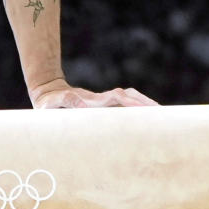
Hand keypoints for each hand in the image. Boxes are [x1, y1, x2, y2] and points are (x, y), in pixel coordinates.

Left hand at [30, 82, 159, 109]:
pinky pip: (123, 105)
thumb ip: (63, 102)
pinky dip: (136, 107)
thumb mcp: (50, 104)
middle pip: (126, 96)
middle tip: (160, 111)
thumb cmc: (47, 103)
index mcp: (89, 101)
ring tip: (161, 114)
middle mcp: (99, 99)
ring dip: (143, 103)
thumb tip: (83, 105)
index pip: (113, 98)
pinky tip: (147, 117)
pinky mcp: (102, 105)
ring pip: (127, 98)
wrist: (47, 90)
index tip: (141, 107)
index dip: (126, 101)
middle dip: (142, 102)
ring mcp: (102, 101)